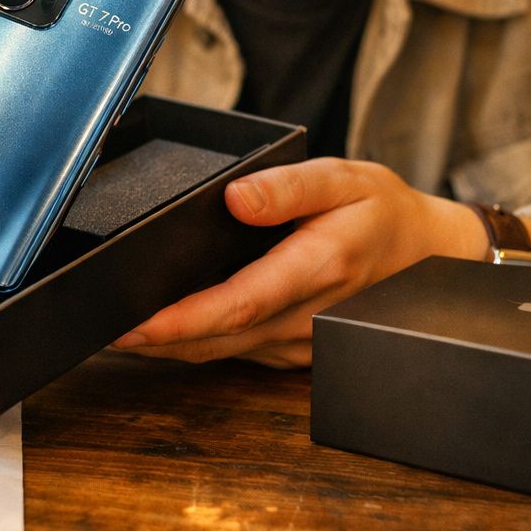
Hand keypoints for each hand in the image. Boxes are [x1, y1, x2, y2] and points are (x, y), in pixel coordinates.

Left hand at [111, 158, 482, 368]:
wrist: (431, 255)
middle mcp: (309, 316)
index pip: (239, 304)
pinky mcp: (296, 351)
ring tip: (118, 332)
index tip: (134, 326)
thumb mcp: (345, 177)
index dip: (182, 321)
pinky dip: (200, 344)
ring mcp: (303, 341)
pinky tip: (166, 331)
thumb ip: (290, 187)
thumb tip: (236, 199)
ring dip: (172, 348)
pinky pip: (239, 352)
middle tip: (100, 330)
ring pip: (225, 352)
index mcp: (319, 267)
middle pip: (220, 339)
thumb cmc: (383, 212)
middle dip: (157, 341)